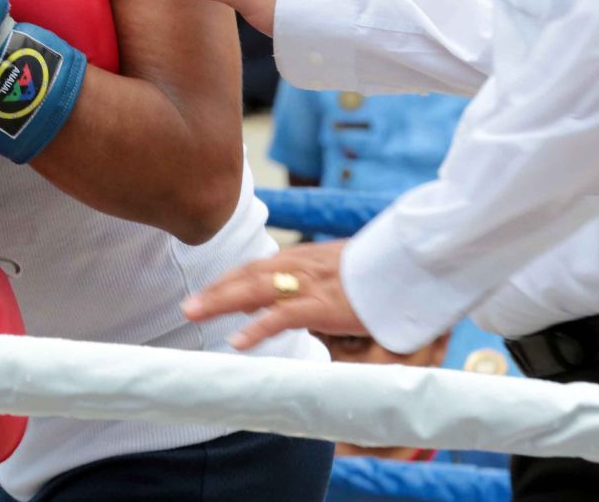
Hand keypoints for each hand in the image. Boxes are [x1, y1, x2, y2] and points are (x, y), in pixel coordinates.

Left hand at [181, 240, 366, 350]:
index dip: (229, 281)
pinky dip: (258, 327)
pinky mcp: (323, 304)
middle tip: (188, 308)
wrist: (409, 261)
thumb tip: (274, 306)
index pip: (256, 268)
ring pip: (255, 290)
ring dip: (222, 301)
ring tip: (195, 315)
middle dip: (216, 291)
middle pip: (247, 276)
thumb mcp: (335, 275)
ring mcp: (309, 284)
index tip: (205, 294)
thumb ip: (304, 287)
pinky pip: (283, 316)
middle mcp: (299, 266)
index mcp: (302, 258)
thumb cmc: (377, 272)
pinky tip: (238, 340)